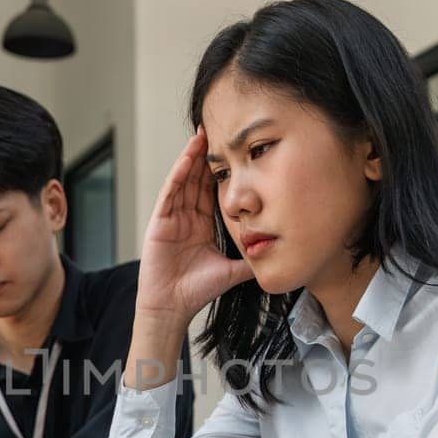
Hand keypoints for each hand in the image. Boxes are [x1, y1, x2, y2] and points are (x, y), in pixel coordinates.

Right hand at [135, 128, 254, 329]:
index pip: (212, 190)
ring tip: (201, 135)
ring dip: (191, 157)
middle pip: (196, 179)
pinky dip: (178, 175)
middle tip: (216, 129)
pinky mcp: (159, 222)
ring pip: (183, 180)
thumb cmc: (197, 291)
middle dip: (206, 155)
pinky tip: (187, 158)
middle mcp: (186, 217)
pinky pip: (170, 193)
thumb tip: (277, 255)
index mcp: (201, 225)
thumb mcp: (232, 270)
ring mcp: (171, 218)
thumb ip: (251, 260)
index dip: (221, 171)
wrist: (173, 307)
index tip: (233, 151)